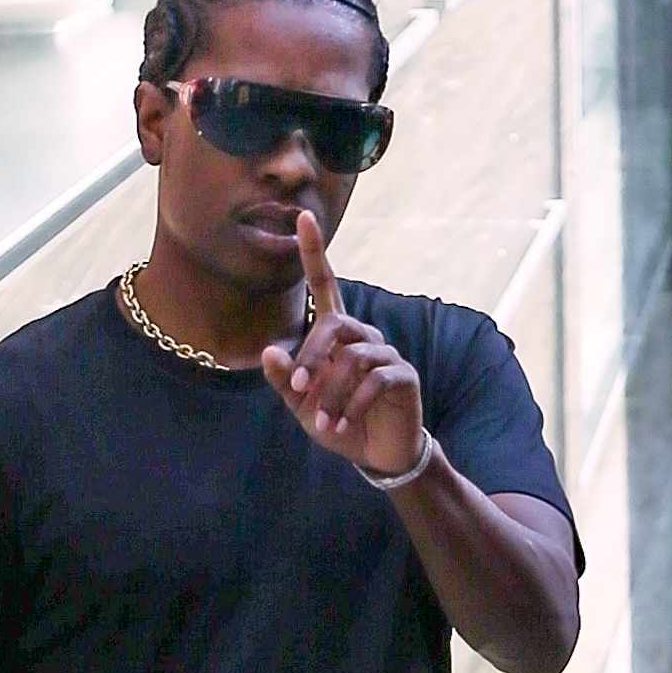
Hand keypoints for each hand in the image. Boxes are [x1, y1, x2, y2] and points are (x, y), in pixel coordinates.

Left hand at [262, 211, 425, 475]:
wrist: (377, 455)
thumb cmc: (337, 422)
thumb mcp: (302, 405)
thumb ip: (286, 379)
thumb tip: (268, 351)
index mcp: (336, 335)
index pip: (325, 284)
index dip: (314, 252)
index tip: (303, 217)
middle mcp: (362, 336)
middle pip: (335, 324)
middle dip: (312, 356)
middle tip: (299, 388)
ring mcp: (386, 353)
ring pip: (353, 357)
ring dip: (331, 392)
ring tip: (322, 422)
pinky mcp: (403, 375)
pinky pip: (375, 380)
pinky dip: (352, 405)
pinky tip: (340, 426)